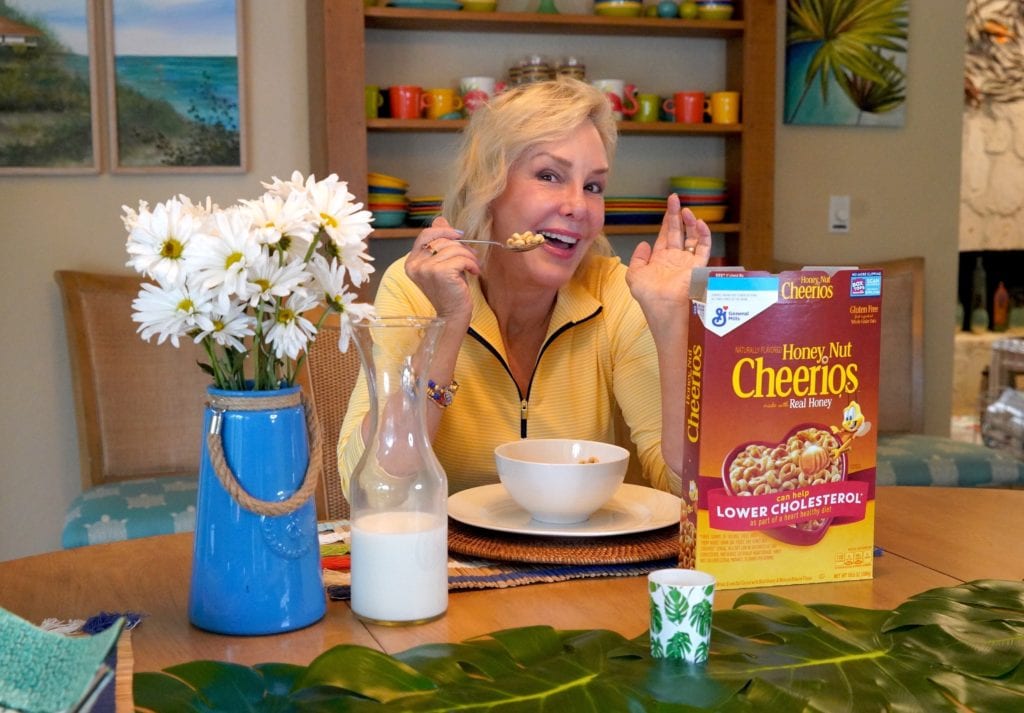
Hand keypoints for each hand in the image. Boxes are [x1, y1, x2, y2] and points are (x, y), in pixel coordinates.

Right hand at [405, 216, 479, 326]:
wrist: (452, 315)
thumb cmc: (449, 290)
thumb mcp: (442, 263)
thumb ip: (439, 242)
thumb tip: (440, 219)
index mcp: (411, 261)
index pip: (425, 235)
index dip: (444, 231)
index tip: (460, 235)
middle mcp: (415, 264)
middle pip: (442, 240)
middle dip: (461, 246)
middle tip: (471, 257)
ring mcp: (425, 269)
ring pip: (453, 248)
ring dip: (468, 256)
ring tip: (473, 267)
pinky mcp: (440, 272)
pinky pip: (460, 258)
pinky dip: (471, 263)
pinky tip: (474, 272)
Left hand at [625, 193, 710, 339]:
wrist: (663, 308)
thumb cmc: (649, 296)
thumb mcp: (635, 276)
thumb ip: (638, 259)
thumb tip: (644, 243)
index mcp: (661, 259)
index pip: (666, 234)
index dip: (667, 219)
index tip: (669, 204)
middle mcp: (676, 259)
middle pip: (678, 231)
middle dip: (677, 214)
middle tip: (675, 198)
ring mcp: (688, 262)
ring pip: (692, 237)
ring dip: (690, 222)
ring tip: (685, 210)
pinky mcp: (698, 267)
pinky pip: (704, 248)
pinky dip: (704, 235)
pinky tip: (699, 224)